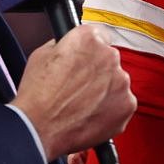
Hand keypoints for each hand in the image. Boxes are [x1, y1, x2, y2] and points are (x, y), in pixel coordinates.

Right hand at [11, 24, 135, 159]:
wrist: (38, 129)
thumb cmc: (37, 96)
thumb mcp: (43, 54)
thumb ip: (65, 45)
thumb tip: (71, 45)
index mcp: (89, 39)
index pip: (100, 35)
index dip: (90, 48)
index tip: (87, 58)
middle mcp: (109, 57)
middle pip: (109, 59)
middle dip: (97, 70)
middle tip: (80, 86)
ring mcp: (121, 82)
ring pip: (117, 82)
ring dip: (106, 89)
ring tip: (83, 103)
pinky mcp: (127, 106)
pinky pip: (123, 103)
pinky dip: (111, 108)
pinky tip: (91, 114)